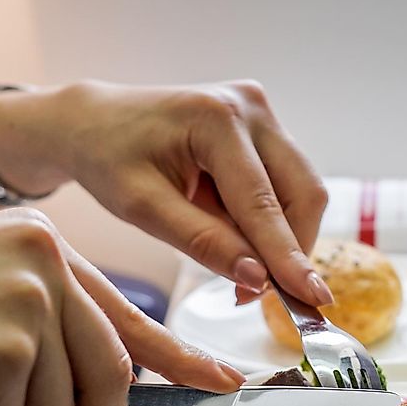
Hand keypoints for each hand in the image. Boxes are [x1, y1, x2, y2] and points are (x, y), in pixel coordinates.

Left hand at [0, 80, 330, 306]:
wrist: (94, 122)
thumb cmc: (108, 159)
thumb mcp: (142, 208)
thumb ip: (202, 242)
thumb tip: (258, 278)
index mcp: (217, 117)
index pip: (262, 201)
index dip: (286, 256)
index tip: (312, 300)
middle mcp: (250, 105)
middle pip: (302, 192)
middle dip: (290, 249)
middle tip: (264, 297)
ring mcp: (261, 112)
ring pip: (302, 190)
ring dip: (282, 237)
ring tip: (242, 270)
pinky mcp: (263, 127)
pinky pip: (286, 184)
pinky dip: (271, 221)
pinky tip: (238, 240)